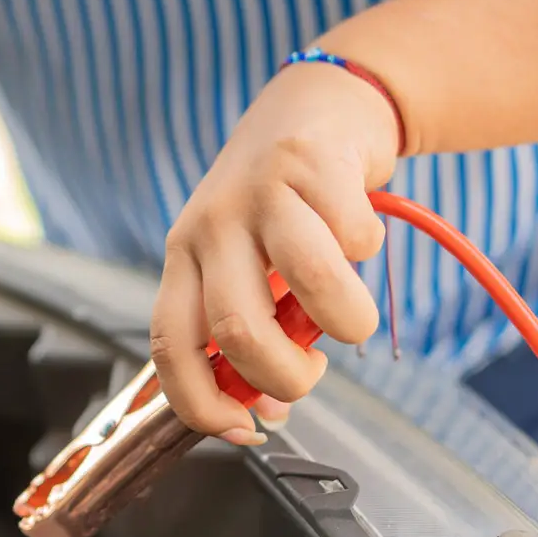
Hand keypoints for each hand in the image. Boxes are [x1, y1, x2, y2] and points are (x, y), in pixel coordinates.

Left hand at [149, 60, 399, 443]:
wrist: (317, 105)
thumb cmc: (281, 201)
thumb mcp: (247, 266)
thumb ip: (250, 335)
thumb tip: (267, 415)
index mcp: (184, 257)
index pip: (168, 346)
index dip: (200, 402)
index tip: (242, 431)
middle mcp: (210, 225)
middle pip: (235, 328)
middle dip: (285, 376)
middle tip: (310, 372)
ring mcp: (259, 191)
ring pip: (305, 281)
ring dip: (346, 321)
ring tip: (350, 317)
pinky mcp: (311, 163)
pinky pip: (354, 237)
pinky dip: (369, 252)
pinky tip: (359, 236)